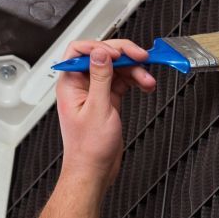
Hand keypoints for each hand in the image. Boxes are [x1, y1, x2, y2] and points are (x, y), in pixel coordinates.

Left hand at [54, 37, 155, 190]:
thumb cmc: (88, 149)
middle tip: (141, 57)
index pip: (80, 50)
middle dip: (124, 55)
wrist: (94, 171)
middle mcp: (81, 85)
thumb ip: (100, 77)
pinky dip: (136, 81)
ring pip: (116, 68)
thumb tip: (100, 53)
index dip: (100, 46)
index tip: (118, 52)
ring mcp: (95, 92)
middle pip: (103, 56)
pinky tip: (146, 85)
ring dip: (134, 71)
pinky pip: (123, 81)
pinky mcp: (108, 100)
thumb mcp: (97, 108)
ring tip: (148, 79)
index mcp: (70, 84)